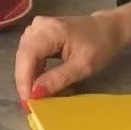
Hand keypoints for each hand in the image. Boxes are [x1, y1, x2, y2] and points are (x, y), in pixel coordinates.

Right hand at [13, 0, 130, 102]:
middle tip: (29, 104)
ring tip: (34, 96)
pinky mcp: (38, 34)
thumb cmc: (100, 45)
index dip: (24, 79)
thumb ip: (58, 78)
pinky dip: (33, 71)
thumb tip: (35, 94)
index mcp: (51, 30)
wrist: (107, 29)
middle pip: (23, 55)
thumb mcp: (83, 66)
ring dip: (28, 77)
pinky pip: (29, 55)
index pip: (28, 54)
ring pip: (24, 56)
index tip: (27, 101)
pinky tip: (39, 83)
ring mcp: (36, 28)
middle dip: (25, 81)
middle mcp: (38, 26)